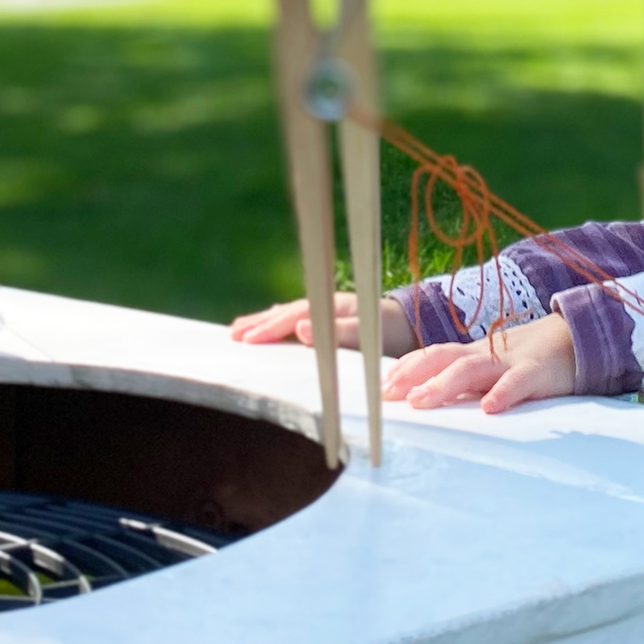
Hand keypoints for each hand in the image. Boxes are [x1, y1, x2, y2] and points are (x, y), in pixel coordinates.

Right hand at [229, 293, 418, 358]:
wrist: (411, 322)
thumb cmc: (390, 331)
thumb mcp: (368, 334)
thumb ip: (338, 333)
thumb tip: (300, 329)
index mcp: (331, 306)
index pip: (293, 317)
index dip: (269, 328)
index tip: (247, 340)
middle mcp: (325, 303)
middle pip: (285, 312)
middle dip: (258, 324)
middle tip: (232, 335)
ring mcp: (326, 308)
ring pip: (288, 313)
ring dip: (263, 321)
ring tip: (238, 330)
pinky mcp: (329, 316)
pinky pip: (296, 316)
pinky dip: (278, 319)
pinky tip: (269, 322)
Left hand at [381, 313, 576, 414]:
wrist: (575, 340)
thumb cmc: (524, 362)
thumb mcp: (489, 369)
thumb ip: (461, 384)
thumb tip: (423, 403)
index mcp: (470, 355)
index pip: (431, 356)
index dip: (405, 368)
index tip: (379, 387)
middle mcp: (483, 355)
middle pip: (443, 358)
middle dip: (412, 375)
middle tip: (388, 395)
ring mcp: (509, 362)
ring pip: (472, 369)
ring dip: (443, 384)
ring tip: (421, 401)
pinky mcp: (538, 373)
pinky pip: (518, 382)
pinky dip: (503, 393)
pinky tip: (489, 408)